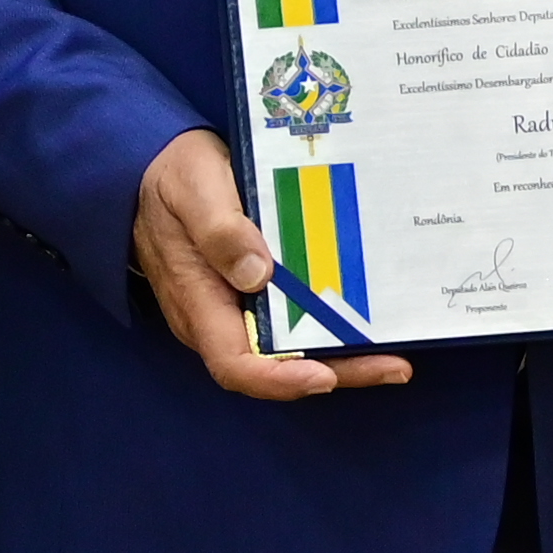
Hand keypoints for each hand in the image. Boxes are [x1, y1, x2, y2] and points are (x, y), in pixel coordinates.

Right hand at [136, 126, 417, 400]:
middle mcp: (221, 319)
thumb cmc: (174, 179)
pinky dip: (333, 328)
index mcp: (199, 302)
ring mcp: (239, 310)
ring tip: (396, 356)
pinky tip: (372, 321)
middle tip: (394, 367)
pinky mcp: (256, 294)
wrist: (155, 174)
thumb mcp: (193, 189)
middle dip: (337, 372)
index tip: (324, 376)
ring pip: (292, 350)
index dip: (279, 379)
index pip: (235, 363)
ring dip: (343, 357)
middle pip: (277, 366)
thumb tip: (256, 274)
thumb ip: (219, 229)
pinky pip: (295, 323)